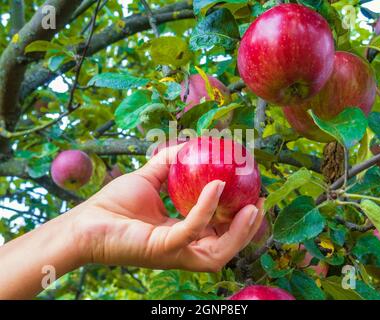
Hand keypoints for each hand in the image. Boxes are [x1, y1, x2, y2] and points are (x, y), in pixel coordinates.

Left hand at [71, 145, 264, 271]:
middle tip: (260, 204)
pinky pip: (192, 230)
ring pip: (217, 252)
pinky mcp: (162, 249)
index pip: (219, 234)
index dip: (240, 221)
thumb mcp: (149, 178)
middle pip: (225, 248)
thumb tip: (189, 144)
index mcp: (182, 235)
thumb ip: (170, 163)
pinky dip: (206, 209)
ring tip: (253, 207)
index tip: (254, 197)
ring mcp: (174, 252)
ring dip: (239, 231)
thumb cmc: (113, 205)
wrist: (85, 222)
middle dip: (247, 231)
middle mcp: (182, 248)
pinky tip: (215, 187)